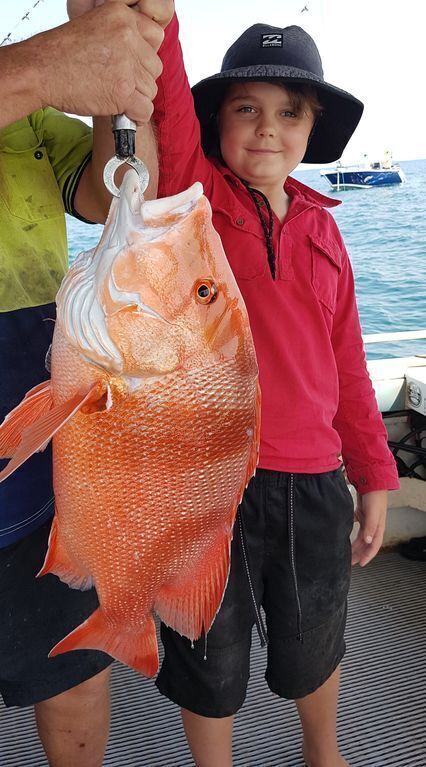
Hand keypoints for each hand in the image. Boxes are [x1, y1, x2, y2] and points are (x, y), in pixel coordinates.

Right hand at [33, 3, 163, 122]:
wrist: (40, 71)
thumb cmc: (62, 53)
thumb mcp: (94, 26)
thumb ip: (120, 35)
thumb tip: (141, 53)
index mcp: (121, 16)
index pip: (156, 37)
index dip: (143, 56)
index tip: (130, 64)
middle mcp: (128, 36)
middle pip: (154, 66)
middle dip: (139, 78)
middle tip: (116, 81)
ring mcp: (127, 64)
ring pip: (151, 89)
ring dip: (136, 97)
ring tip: (112, 93)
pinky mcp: (123, 91)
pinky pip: (146, 110)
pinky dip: (135, 115)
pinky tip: (121, 109)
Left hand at [351, 490, 387, 566]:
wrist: (372, 481)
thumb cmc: (375, 496)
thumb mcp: (373, 513)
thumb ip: (371, 527)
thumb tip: (368, 541)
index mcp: (378, 527)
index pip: (373, 546)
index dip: (368, 556)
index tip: (361, 564)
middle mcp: (373, 525)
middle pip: (366, 543)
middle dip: (359, 553)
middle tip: (350, 562)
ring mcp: (367, 520)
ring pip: (361, 536)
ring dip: (355, 544)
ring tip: (347, 551)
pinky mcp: (362, 513)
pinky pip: (356, 525)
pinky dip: (351, 530)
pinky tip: (344, 532)